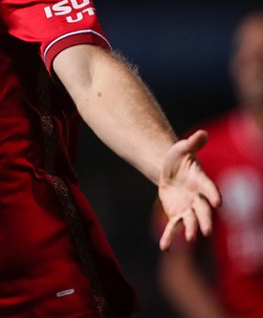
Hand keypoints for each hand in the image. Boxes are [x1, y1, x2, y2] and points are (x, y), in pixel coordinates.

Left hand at [157, 129, 222, 250]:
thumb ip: (191, 144)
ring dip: (190, 230)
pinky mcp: (176, 214)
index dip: (213, 194)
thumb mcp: (181, 149)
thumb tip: (202, 133)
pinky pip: (173, 227)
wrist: (170, 172)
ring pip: (191, 221)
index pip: (209, 188)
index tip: (218, 201)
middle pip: (203, 210)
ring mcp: (188, 208)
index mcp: (201, 182)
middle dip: (205, 220)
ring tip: (190, 238)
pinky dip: (169, 237)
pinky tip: (164, 247)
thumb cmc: (178, 159)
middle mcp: (198, 198)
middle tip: (207, 231)